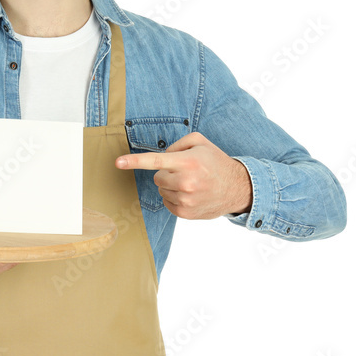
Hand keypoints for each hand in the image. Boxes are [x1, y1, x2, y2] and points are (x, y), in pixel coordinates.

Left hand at [114, 131, 252, 219]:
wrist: (238, 188)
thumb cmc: (216, 162)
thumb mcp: (200, 142)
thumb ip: (176, 144)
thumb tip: (162, 156)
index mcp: (187, 162)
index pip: (155, 161)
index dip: (134, 161)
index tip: (118, 162)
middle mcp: (185, 182)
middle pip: (157, 177)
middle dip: (166, 173)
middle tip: (185, 171)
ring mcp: (185, 200)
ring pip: (162, 190)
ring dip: (171, 186)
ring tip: (191, 183)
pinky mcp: (185, 213)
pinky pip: (167, 202)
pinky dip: (174, 197)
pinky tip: (191, 194)